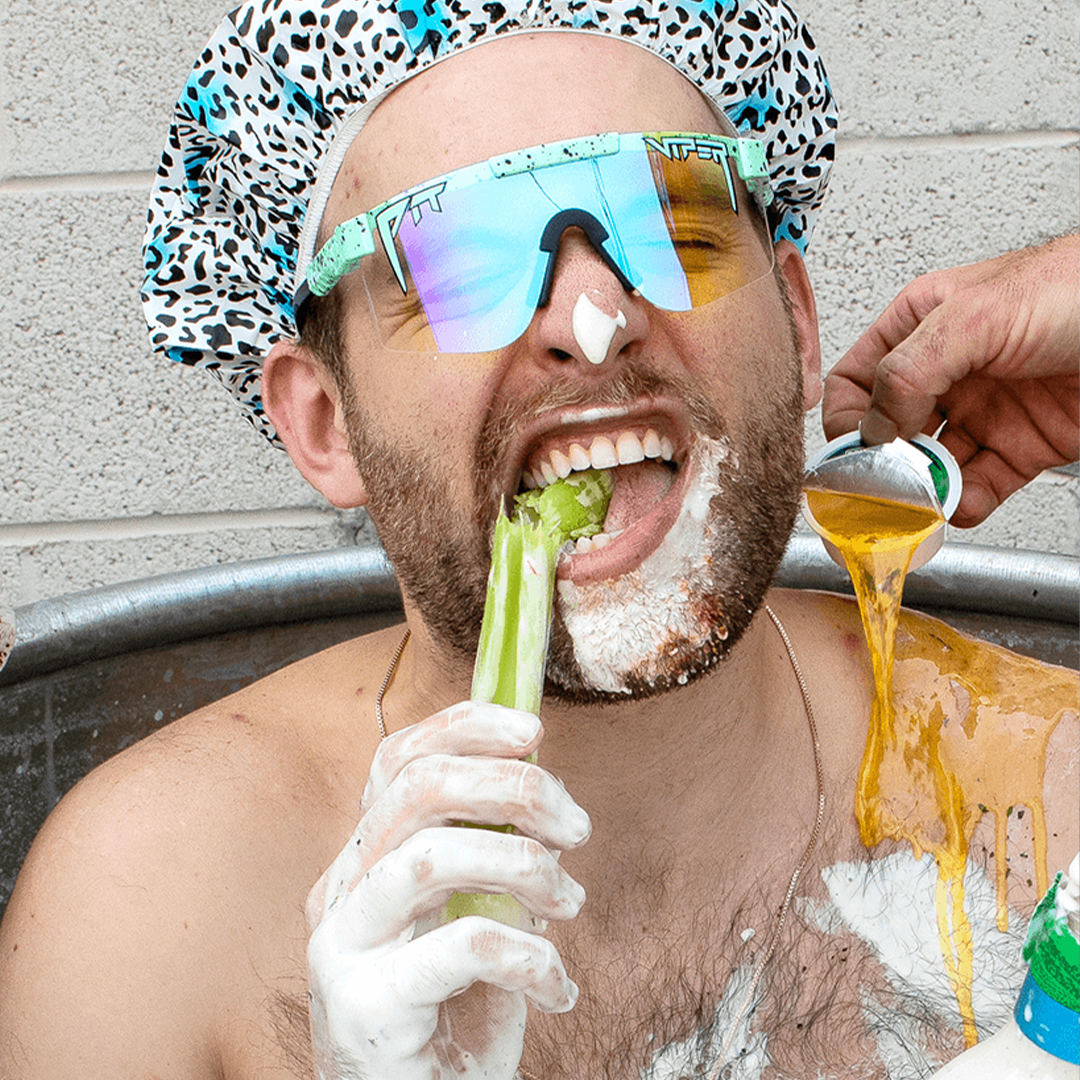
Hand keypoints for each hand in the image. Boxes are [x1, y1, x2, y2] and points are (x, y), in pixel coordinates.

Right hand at [305, 701, 589, 1079]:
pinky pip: (463, 947)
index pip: (398, 760)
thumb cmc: (455, 1011)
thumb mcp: (476, 912)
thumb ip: (489, 850)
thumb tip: (540, 779)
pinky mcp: (365, 1007)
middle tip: (576, 824)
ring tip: (569, 901)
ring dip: (526, 865)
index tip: (534, 730)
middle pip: (418, 790)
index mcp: (365, 858)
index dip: (464, 728)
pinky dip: (530, 955)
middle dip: (512, 787)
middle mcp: (340, 890)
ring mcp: (342, 948)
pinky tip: (556, 985)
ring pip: (432, 857)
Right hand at [823, 234, 1078, 526]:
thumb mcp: (976, 314)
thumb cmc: (1077, 289)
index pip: (855, 380)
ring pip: (930, 465)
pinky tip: (961, 504)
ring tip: (925, 500)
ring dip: (923, 490)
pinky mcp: (1019, 447)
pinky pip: (977, 486)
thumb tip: (872, 423)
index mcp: (922, 326)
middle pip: (888, 430)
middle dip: (884, 463)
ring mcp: (983, 411)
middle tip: (886, 485)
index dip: (846, 417)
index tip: (855, 449)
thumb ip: (910, 367)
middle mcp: (947, 372)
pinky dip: (964, 504)